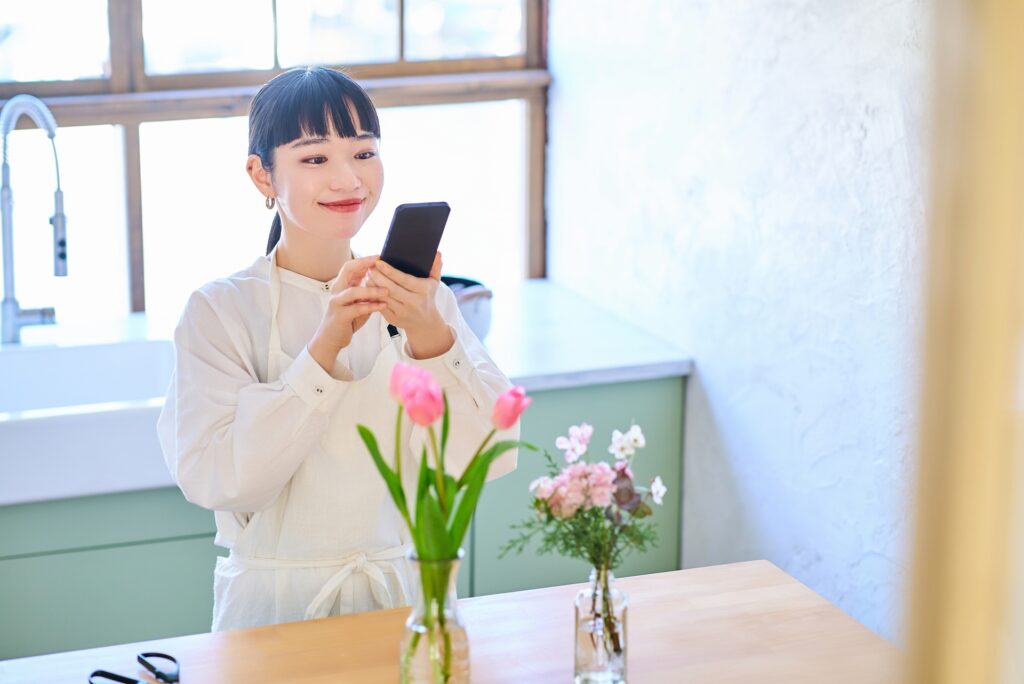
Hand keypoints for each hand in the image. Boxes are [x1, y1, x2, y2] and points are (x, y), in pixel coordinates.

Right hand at [308, 255, 387, 371]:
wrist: (331, 339)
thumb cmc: (347, 320)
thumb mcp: (358, 303)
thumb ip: (367, 293)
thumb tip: (384, 281)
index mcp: (342, 285)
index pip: (351, 266)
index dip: (365, 260)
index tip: (380, 256)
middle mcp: (337, 291)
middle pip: (348, 270)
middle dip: (365, 264)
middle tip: (381, 263)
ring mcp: (337, 303)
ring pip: (353, 291)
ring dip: (371, 290)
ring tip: (386, 291)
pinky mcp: (340, 316)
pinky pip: (356, 309)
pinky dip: (370, 306)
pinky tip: (382, 305)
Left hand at [369, 252, 453, 358]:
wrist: (424, 322)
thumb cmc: (427, 297)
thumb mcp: (434, 282)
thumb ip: (435, 267)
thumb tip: (437, 253)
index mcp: (422, 291)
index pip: (403, 279)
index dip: (390, 271)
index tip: (379, 262)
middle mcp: (413, 303)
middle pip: (390, 288)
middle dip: (378, 276)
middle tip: (371, 267)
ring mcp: (402, 312)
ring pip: (383, 297)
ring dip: (373, 285)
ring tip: (369, 275)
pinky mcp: (393, 319)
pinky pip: (380, 305)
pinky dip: (373, 296)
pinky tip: (370, 287)